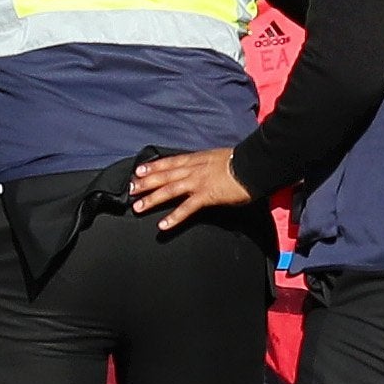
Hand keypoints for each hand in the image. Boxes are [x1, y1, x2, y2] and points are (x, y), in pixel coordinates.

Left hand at [130, 149, 252, 231]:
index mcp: (197, 159)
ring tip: (138, 207)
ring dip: (152, 199)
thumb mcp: (217, 158)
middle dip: (145, 183)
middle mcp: (193, 169)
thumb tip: (200, 171)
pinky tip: (163, 225)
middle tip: (130, 189)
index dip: (153, 167)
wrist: (252, 165)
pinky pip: (186, 208)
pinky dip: (174, 217)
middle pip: (164, 176)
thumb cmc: (240, 162)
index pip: (170, 162)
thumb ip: (205, 165)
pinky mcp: (206, 196)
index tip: (138, 171)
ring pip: (169, 190)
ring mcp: (198, 182)